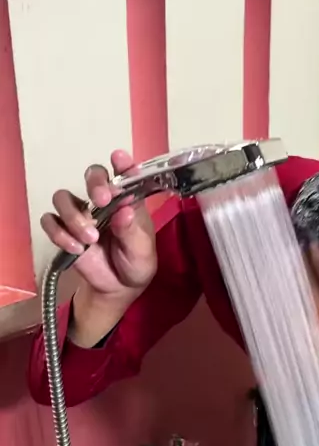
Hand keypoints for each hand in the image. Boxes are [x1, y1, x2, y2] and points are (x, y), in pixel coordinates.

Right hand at [41, 150, 157, 298]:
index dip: (122, 164)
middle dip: (95, 183)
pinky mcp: (64, 231)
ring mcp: (81, 214)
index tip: (120, 158)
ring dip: (74, 216)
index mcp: (127, 200)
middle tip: (102, 199)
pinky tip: (76, 248)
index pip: (124, 175)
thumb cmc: (136, 263)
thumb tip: (124, 210)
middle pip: (91, 175)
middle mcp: (103, 201)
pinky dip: (59, 234)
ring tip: (90, 238)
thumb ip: (132, 230)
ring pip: (63, 198)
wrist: (119, 288)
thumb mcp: (142, 250)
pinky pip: (50, 222)